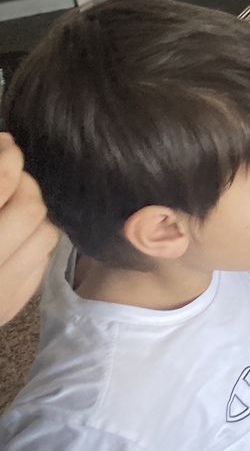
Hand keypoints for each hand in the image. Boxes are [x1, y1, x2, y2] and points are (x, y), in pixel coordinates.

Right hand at [0, 135, 59, 324]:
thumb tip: (1, 151)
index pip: (0, 184)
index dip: (7, 156)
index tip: (5, 143)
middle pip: (29, 207)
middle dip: (24, 183)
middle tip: (8, 172)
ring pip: (45, 233)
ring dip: (31, 212)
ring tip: (8, 204)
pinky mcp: (7, 308)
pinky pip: (41, 260)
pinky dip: (32, 240)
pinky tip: (10, 235)